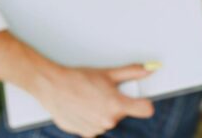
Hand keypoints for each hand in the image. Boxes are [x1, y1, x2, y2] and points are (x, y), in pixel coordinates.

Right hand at [30, 62, 157, 136]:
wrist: (52, 86)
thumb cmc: (78, 78)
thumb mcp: (107, 73)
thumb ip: (131, 72)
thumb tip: (148, 70)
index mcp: (116, 105)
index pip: (146, 109)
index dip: (144, 103)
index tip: (141, 99)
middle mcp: (108, 121)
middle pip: (123, 112)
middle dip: (117, 102)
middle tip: (103, 91)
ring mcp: (96, 129)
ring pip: (108, 119)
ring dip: (103, 110)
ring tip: (90, 98)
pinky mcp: (85, 133)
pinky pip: (95, 126)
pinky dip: (92, 118)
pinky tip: (83, 107)